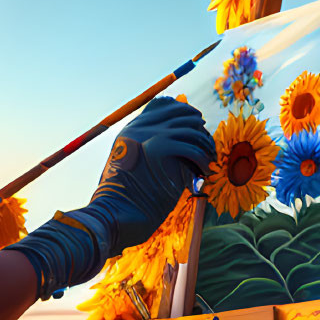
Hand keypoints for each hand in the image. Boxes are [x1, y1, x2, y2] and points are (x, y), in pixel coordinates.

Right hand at [84, 97, 213, 250]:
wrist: (111, 215)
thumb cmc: (124, 202)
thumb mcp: (130, 167)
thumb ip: (147, 151)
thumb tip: (180, 147)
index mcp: (132, 130)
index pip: (164, 104)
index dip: (185, 112)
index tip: (197, 125)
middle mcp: (140, 128)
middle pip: (182, 114)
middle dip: (200, 129)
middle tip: (207, 147)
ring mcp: (149, 136)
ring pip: (192, 131)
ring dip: (205, 147)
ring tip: (208, 163)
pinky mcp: (159, 150)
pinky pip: (194, 149)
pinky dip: (203, 161)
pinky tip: (204, 173)